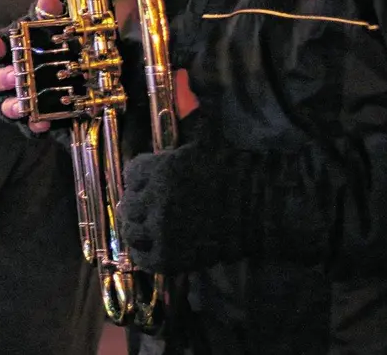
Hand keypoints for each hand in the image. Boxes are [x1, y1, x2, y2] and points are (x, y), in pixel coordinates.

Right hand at [0, 0, 198, 135]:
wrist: (149, 154)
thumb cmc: (150, 110)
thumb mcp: (161, 86)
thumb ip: (168, 79)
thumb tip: (180, 72)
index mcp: (80, 44)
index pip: (55, 18)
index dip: (46, 9)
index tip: (48, 5)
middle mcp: (58, 64)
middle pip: (20, 48)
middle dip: (7, 46)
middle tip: (3, 49)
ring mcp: (47, 93)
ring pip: (12, 81)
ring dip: (6, 82)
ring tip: (15, 93)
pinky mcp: (46, 121)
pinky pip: (26, 118)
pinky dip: (26, 120)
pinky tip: (35, 122)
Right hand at [0, 0, 66, 133]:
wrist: (95, 74)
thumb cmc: (69, 45)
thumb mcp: (65, 25)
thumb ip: (54, 14)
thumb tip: (47, 0)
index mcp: (16, 50)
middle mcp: (13, 75)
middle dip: (2, 77)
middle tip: (13, 76)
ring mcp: (24, 98)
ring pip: (6, 104)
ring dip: (12, 105)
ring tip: (22, 106)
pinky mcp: (38, 118)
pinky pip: (29, 126)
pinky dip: (33, 125)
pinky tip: (42, 123)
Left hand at [121, 146, 257, 273]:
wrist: (258, 212)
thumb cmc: (234, 176)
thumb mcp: (200, 150)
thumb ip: (175, 148)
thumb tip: (166, 128)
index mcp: (161, 169)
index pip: (131, 174)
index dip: (137, 181)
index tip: (143, 186)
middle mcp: (155, 198)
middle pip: (128, 204)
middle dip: (136, 207)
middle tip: (145, 212)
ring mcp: (160, 228)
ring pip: (130, 232)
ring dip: (136, 231)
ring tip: (147, 232)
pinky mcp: (169, 255)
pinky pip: (144, 258)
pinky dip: (143, 256)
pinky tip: (150, 252)